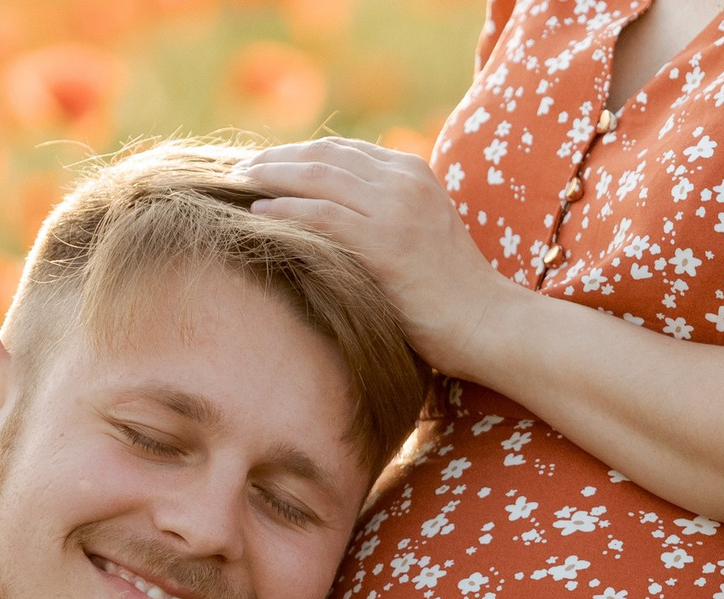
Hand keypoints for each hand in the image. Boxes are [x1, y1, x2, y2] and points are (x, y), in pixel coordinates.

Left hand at [239, 138, 521, 377]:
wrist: (485, 322)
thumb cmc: (448, 293)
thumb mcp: (416, 235)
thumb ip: (381, 214)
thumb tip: (327, 216)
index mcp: (413, 172)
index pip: (343, 150)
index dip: (298, 153)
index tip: (264, 163)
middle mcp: (404, 180)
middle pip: (326, 156)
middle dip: (277, 158)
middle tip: (239, 169)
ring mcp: (396, 209)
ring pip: (319, 178)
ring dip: (272, 177)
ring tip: (238, 184)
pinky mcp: (386, 244)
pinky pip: (323, 216)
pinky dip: (286, 210)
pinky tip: (258, 213)